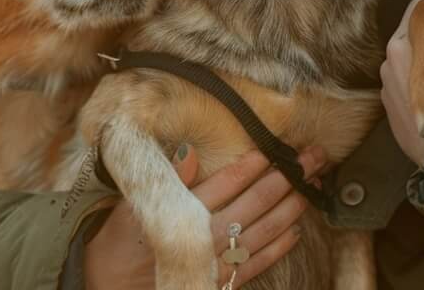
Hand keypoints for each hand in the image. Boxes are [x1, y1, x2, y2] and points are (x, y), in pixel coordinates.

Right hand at [85, 144, 323, 288]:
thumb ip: (165, 180)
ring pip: (262, 232)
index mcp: (181, 214)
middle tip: (313, 156)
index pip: (224, 183)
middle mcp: (203, 239)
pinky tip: (296, 230)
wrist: (109, 286)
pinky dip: (277, 248)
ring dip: (291, 208)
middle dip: (286, 177)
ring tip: (312, 186)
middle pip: (253, 204)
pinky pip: (255, 265)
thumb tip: (188, 153)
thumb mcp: (132, 206)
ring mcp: (214, 264)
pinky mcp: (219, 284)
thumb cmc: (120, 241)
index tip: (272, 148)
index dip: (251, 165)